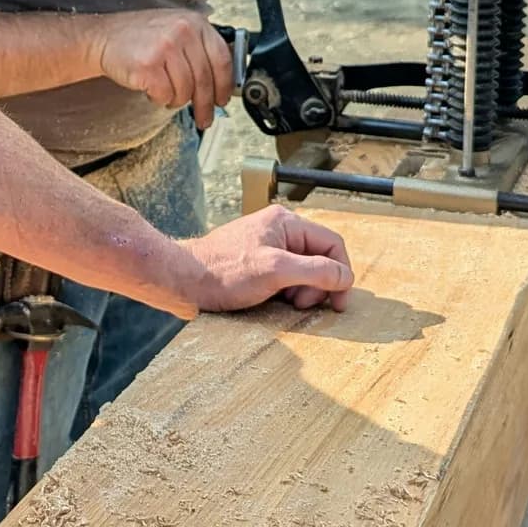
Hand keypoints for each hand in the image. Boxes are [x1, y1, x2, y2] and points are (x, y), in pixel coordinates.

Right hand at [90, 9, 235, 129]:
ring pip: (185, 90)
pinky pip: (165, 95)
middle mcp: (183, 31)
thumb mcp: (176, 30)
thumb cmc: (140, 38)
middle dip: (205, 105)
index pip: (222, 59)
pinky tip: (152, 90)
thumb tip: (221, 82)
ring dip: (176, 100)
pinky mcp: (148, 65)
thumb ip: (199, 49)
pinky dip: (160, 99)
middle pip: (205, 79)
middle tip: (204, 118)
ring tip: (166, 93)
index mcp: (195, 22)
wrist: (103, 37)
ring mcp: (165, 47)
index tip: (222, 99)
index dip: (225, 85)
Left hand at [179, 205, 354, 312]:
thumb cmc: (223, 272)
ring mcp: (267, 247)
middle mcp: (279, 231)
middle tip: (301, 304)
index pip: (332, 244)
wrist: (182, 281)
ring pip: (303, 272)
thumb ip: (315, 270)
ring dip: (302, 292)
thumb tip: (344, 276)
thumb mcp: (276, 270)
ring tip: (284, 303)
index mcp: (286, 223)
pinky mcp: (256, 264)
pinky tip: (273, 302)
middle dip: (317, 285)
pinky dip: (286, 293)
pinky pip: (285, 278)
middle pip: (319, 259)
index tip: (340, 302)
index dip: (341, 273)